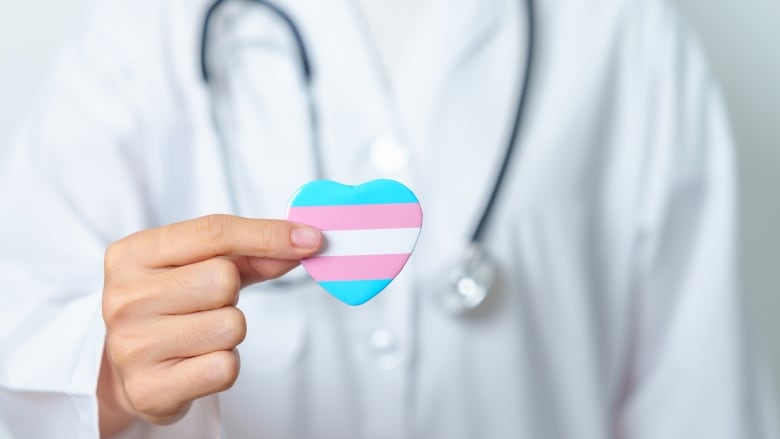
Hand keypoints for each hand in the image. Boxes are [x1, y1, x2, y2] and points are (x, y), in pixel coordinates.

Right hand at [98, 214, 321, 434]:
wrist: (124, 369)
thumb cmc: (170, 306)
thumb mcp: (199, 266)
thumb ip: (250, 252)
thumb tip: (304, 242)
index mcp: (132, 255)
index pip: (213, 232)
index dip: (268, 234)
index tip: (310, 239)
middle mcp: (125, 298)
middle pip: (224, 279)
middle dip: (232, 293)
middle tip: (208, 304)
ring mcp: (133, 346)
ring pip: (231, 325)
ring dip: (229, 331)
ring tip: (200, 334)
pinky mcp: (151, 389)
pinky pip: (226, 367)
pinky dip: (224, 364)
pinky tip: (198, 361)